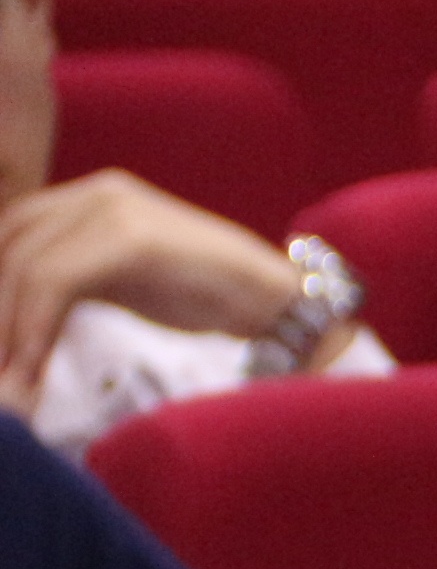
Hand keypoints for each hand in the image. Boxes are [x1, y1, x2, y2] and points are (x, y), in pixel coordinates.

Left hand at [0, 171, 321, 413]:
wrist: (277, 304)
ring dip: (10, 325)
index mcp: (92, 197)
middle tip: (1, 364)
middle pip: (11, 245)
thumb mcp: (126, 280)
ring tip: (9, 375)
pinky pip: (56, 280)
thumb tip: (17, 309)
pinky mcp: (132, 238)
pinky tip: (31, 365)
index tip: (4, 342)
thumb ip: (77, 276)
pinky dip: (34, 327)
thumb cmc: (208, 298)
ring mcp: (115, 209)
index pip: (14, 232)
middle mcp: (98, 192)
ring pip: (26, 264)